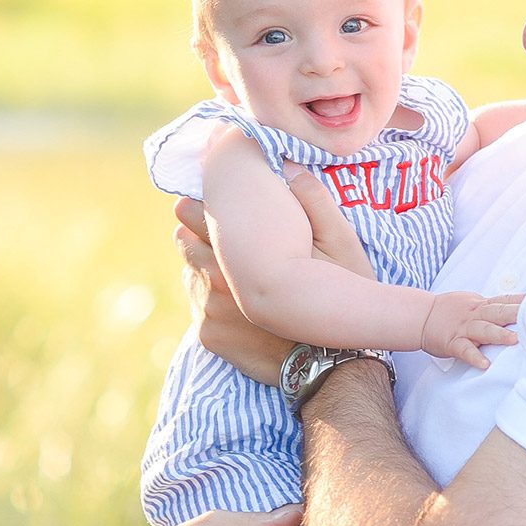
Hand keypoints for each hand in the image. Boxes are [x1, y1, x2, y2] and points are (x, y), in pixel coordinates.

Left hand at [174, 165, 375, 378]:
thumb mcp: (341, 243)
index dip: (202, 203)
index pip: (194, 213)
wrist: (331, 364)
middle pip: (184, 239)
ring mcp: (207, 310)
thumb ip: (314, 200)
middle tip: (219, 229)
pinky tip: (234, 299)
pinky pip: (196, 305)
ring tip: (229, 266)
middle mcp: (215, 278)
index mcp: (238, 250)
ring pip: (189, 272)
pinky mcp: (207, 336)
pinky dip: (209, 298)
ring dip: (203, 264)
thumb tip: (290, 162)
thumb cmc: (341, 296)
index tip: (212, 198)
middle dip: (197, 231)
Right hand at [420, 290, 521, 369]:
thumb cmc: (450, 311)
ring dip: (499, 334)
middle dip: (517, 315)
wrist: (420, 316)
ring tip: (514, 340)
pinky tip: (484, 364)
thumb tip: (516, 309)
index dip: (523, 300)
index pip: (505, 300)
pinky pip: (464, 350)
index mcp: (482, 304)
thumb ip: (492, 307)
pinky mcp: (452, 342)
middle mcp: (475, 314)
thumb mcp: (472, 303)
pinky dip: (474, 356)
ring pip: (483, 329)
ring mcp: (464, 328)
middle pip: (498, 312)